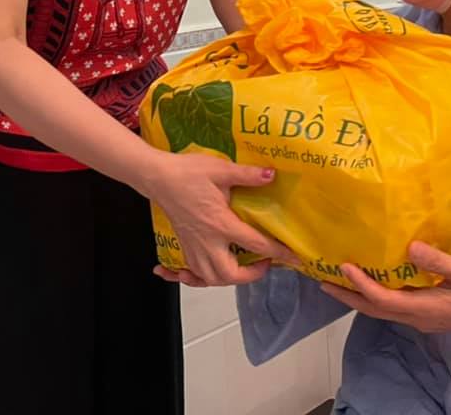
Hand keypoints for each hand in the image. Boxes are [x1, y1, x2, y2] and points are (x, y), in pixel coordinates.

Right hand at [145, 151, 297, 286]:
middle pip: (230, 275)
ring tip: (241, 268)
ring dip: (228, 280)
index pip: (255, 244)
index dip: (277, 252)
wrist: (158, 177)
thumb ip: (247, 175)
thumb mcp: (221, 170)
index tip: (292, 257)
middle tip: (264, 263)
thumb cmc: (187, 173)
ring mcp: (193, 246)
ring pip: (210, 279)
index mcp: (220, 224)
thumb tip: (270, 174)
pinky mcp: (184, 245)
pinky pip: (192, 274)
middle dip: (251, 275)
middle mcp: (207, 242)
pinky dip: (199, 280)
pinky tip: (203, 276)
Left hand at [321, 241, 450, 340]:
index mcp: (422, 308)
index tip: (344, 266)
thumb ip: (438, 261)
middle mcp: (414, 317)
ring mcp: (418, 318)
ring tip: (337, 281)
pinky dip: (373, 296)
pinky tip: (369, 283)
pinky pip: (390, 307)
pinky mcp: (422, 314)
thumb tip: (411, 247)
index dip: (361, 284)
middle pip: (373, 309)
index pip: (383, 299)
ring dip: (357, 297)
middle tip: (322, 281)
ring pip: (380, 310)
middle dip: (347, 296)